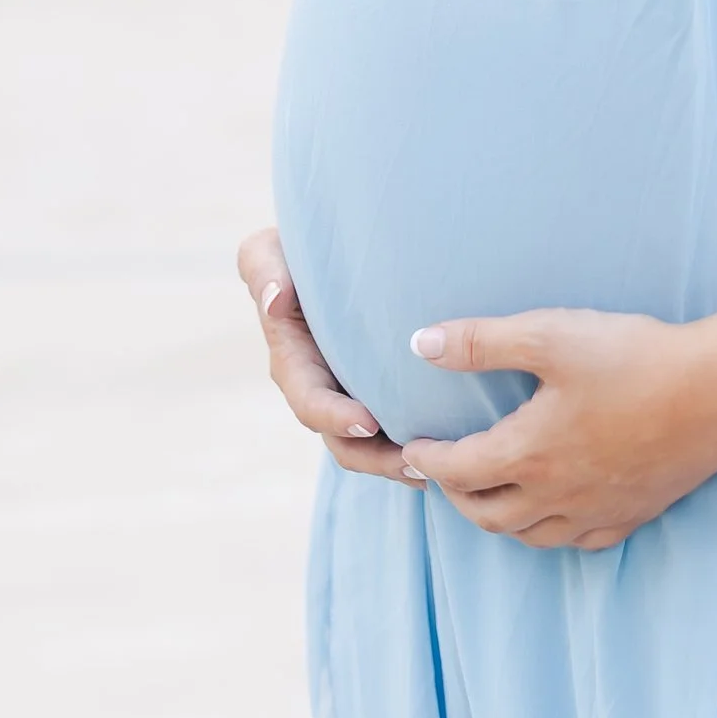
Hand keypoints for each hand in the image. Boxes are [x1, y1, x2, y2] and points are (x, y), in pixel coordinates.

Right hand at [236, 226, 419, 486]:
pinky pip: (395, 429)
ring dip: (399, 463)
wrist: (329, 252)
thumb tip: (274, 301)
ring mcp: (350, 396)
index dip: (335, 417)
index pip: (310, 401)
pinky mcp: (380, 394)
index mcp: (292, 362)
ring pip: (372, 447)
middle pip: (345, 441)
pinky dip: (417, 446)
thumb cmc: (294, 248)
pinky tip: (452, 452)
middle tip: (420, 464)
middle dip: (378, 458)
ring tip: (438, 470)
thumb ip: (264, 271)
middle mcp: (320, 389)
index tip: (368, 423)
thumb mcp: (266, 252)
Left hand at [395, 301, 716, 551]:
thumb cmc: (634, 357)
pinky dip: (551, 531)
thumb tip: (420, 343)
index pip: (458, 470)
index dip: (428, 462)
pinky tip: (556, 514)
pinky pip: (579, 541)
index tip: (413, 449)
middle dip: (456, 496)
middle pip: (487, 514)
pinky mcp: (633, 513)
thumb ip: (482, 342)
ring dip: (498, 518)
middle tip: (444, 473)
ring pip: (530, 534)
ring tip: (491, 493)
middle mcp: (557, 494)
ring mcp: (597, 510)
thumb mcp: (551, 334)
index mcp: (529, 453)